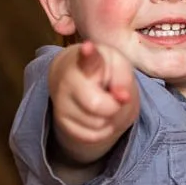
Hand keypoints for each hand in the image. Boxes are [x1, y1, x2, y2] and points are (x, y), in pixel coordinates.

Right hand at [48, 41, 138, 163]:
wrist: (78, 80)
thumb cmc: (104, 70)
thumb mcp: (119, 66)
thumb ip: (124, 79)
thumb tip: (122, 98)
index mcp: (87, 60)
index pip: (88, 59)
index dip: (88, 54)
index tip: (88, 47)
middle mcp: (67, 80)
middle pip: (98, 106)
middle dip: (113, 106)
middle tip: (111, 95)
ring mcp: (61, 102)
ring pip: (97, 124)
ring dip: (108, 118)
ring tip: (102, 102)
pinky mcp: (62, 122)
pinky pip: (92, 136)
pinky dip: (102, 130)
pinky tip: (97, 115)